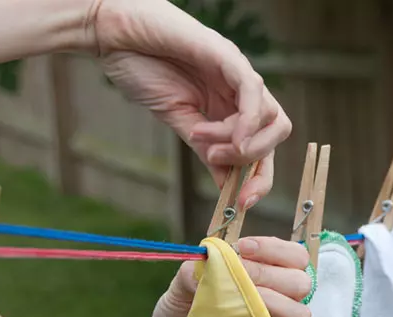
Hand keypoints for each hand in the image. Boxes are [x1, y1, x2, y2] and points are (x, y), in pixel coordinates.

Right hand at [88, 0, 291, 209]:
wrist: (113, 35)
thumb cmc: (142, 70)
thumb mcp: (180, 122)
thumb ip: (208, 151)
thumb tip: (228, 186)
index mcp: (231, 107)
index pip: (263, 146)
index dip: (259, 178)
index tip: (241, 203)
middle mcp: (242, 91)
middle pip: (279, 132)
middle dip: (257, 163)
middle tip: (217, 164)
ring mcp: (238, 73)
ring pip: (270, 117)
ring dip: (238, 141)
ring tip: (200, 137)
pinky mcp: (227, 56)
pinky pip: (253, 93)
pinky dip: (245, 121)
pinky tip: (227, 136)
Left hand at [148, 237, 311, 316]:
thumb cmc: (177, 316)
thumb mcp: (181, 284)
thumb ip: (197, 269)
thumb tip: (215, 261)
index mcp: (262, 274)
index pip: (293, 256)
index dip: (274, 249)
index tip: (243, 248)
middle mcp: (275, 299)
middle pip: (301, 280)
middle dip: (269, 272)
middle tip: (238, 274)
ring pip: (300, 312)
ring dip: (272, 301)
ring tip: (240, 300)